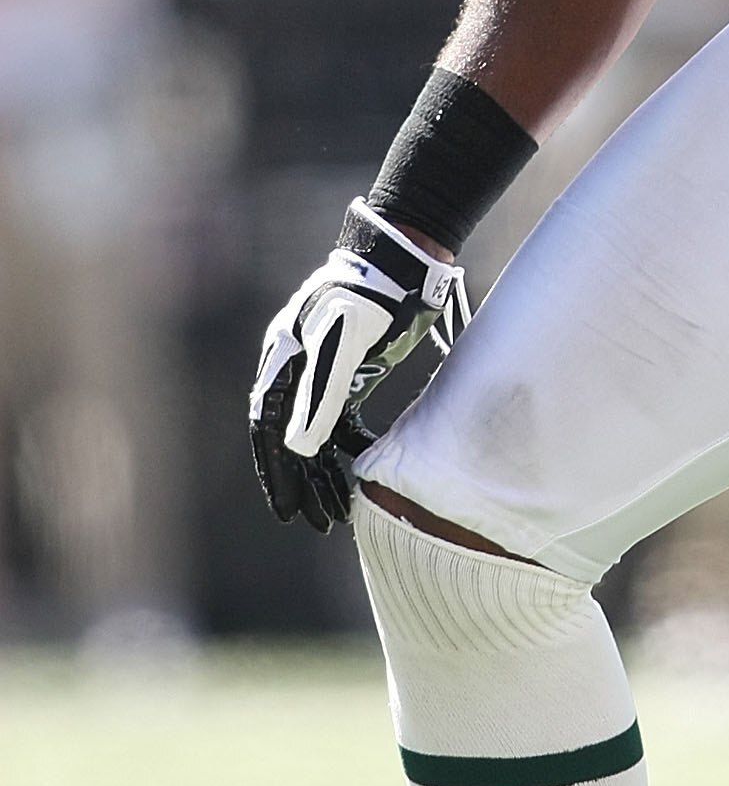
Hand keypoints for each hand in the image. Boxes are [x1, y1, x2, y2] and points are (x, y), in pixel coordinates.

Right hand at [249, 202, 468, 530]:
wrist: (403, 262)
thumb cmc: (369, 299)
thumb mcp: (342, 347)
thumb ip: (320, 396)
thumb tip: (296, 449)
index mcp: (282, 361)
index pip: (268, 429)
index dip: (275, 473)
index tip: (287, 511)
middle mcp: (296, 370)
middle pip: (291, 439)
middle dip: (301, 483)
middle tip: (317, 523)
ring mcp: (323, 372)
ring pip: (317, 435)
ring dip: (324, 473)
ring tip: (336, 511)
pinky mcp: (353, 372)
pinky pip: (341, 421)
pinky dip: (347, 449)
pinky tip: (358, 473)